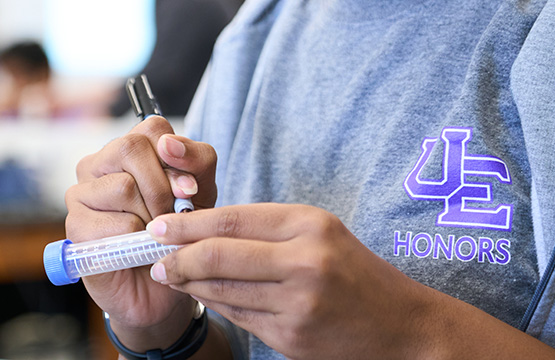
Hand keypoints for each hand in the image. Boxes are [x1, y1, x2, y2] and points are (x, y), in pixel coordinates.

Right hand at [64, 116, 217, 341]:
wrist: (163, 289)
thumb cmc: (178, 235)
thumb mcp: (201, 194)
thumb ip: (195, 162)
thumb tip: (170, 145)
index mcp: (129, 150)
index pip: (152, 127)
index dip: (177, 155)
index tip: (189, 189)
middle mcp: (99, 164)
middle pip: (132, 148)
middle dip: (163, 188)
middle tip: (172, 217)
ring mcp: (81, 193)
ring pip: (124, 186)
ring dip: (152, 219)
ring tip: (154, 236)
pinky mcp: (75, 225)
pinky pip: (117, 223)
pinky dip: (138, 241)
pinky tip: (136, 250)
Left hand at [145, 203, 440, 359]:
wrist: (403, 327)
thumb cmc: (353, 271)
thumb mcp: (318, 233)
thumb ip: (264, 228)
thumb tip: (200, 227)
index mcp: (309, 225)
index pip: (232, 218)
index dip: (188, 222)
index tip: (159, 224)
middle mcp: (305, 262)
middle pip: (219, 254)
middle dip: (177, 254)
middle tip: (152, 252)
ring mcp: (298, 304)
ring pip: (222, 289)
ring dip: (187, 282)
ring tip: (167, 273)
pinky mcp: (291, 337)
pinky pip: (237, 316)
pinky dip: (213, 303)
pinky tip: (199, 295)